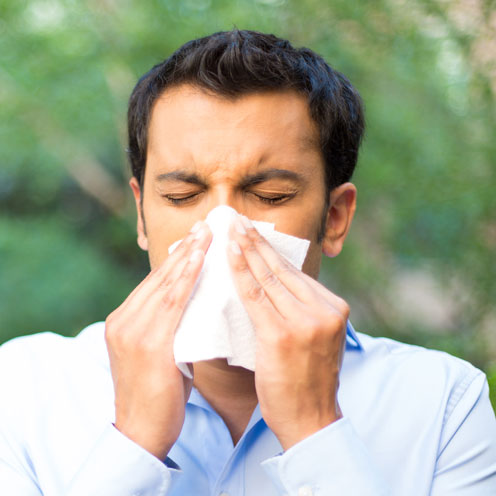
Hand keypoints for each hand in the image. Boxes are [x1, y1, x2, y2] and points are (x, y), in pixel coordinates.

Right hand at [105, 222, 211, 459]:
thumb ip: (171, 326)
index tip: (195, 237)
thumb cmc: (158, 395)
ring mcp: (132, 330)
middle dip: (185, 248)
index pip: (155, 283)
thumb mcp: (161, 353)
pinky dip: (186, 277)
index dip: (177, 259)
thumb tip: (196, 303)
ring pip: (165, 284)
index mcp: (124, 321)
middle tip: (205, 224)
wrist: (142, 433)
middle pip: (159, 277)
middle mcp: (123, 320)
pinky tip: (199, 259)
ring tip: (206, 232)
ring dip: (188, 255)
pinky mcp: (147, 343)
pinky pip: (172, 302)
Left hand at [227, 215, 347, 449]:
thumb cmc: (306, 381)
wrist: (311, 421)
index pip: (293, 272)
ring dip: (244, 250)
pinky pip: (254, 296)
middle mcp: (323, 309)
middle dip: (255, 241)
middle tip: (236, 218)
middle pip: (281, 268)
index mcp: (332, 307)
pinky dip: (239, 273)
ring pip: (267, 277)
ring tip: (229, 228)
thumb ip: (298, 310)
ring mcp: (305, 321)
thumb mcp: (313, 338)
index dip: (269, 250)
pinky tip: (227, 255)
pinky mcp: (282, 335)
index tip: (252, 232)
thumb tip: (270, 282)